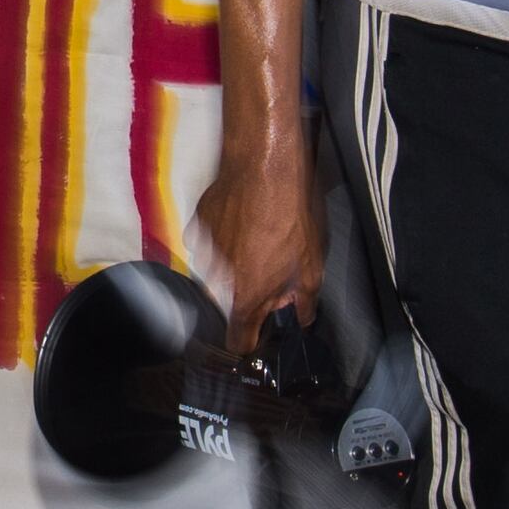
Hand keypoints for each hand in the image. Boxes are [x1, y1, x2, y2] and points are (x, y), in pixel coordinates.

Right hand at [192, 135, 326, 350]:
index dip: (251, 339)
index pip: (238, 341)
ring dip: (234, 262)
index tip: (261, 328)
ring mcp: (203, 251)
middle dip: (248, 290)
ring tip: (256, 236)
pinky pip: (209, 241)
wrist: (264, 167)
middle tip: (271, 265)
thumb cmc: (291, 218)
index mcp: (246, 297)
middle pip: (231, 300)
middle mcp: (217, 280)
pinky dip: (222, 236)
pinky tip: (241, 218)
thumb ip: (304, 301)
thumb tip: (300, 317)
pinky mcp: (197, 224)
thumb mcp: (312, 265)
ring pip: (218, 270)